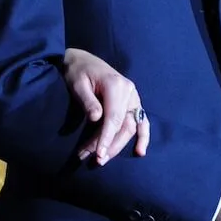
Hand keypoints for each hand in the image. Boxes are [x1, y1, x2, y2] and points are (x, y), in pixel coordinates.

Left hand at [62, 47, 148, 164]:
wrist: (82, 60)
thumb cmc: (78, 71)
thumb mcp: (78, 84)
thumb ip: (88, 101)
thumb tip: (97, 119)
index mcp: (116, 85)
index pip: (114, 118)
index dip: (106, 138)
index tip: (98, 154)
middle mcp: (129, 92)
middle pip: (124, 125)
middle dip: (109, 145)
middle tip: (94, 159)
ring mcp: (133, 97)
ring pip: (131, 127)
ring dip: (118, 145)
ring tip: (102, 159)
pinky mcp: (132, 102)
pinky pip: (141, 120)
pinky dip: (142, 136)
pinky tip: (140, 151)